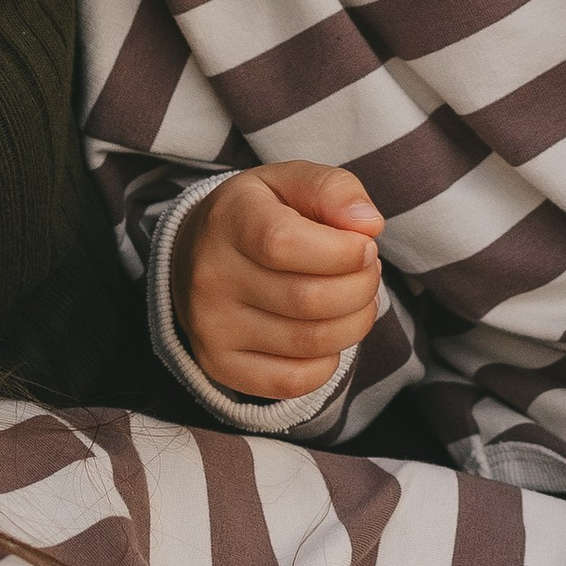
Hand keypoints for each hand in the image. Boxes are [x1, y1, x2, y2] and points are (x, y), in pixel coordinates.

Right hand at [180, 163, 383, 399]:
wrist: (197, 254)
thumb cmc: (260, 215)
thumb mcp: (290, 182)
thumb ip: (333, 190)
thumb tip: (368, 224)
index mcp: (228, 221)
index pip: (285, 244)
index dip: (343, 252)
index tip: (364, 247)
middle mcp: (210, 277)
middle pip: (309, 300)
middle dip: (360, 288)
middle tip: (368, 272)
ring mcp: (212, 327)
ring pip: (310, 343)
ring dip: (355, 323)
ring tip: (356, 299)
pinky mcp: (220, 365)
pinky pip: (294, 382)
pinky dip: (328, 361)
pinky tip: (329, 333)